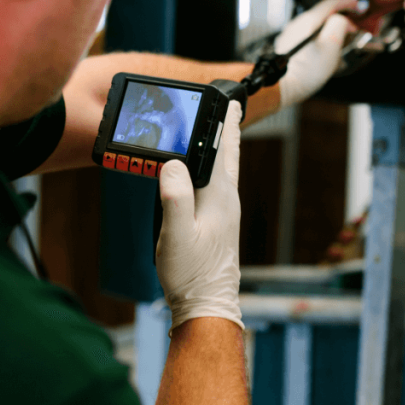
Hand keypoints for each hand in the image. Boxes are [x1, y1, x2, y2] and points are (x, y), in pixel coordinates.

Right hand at [156, 101, 242, 332]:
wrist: (207, 305)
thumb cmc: (191, 274)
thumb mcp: (175, 235)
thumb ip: (175, 198)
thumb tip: (172, 164)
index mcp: (219, 196)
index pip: (221, 148)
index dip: (222, 123)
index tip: (227, 99)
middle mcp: (227, 200)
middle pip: (228, 154)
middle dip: (228, 128)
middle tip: (232, 105)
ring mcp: (225, 212)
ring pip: (224, 169)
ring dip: (220, 146)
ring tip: (219, 128)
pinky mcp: (219, 223)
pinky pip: (217, 184)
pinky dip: (212, 168)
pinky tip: (203, 172)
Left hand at [275, 0, 354, 106]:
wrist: (282, 87)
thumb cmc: (305, 71)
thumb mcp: (331, 46)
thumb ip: (338, 26)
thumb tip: (341, 20)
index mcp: (309, 21)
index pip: (330, 4)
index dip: (346, 2)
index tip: (356, 4)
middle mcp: (297, 24)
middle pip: (323, 15)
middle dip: (340, 20)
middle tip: (351, 29)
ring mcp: (291, 35)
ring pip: (316, 27)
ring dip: (330, 32)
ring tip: (340, 45)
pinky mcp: (288, 46)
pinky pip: (308, 38)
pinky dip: (320, 41)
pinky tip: (325, 54)